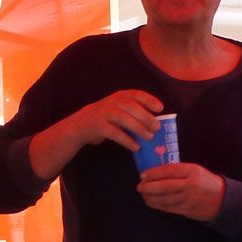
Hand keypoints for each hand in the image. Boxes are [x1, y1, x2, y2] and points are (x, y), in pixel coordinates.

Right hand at [28, 90, 163, 176]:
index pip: (136, 94)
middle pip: (131, 107)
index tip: (160, 108)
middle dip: (146, 117)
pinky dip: (127, 140)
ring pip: (124, 119)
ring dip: (138, 128)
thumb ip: (134, 112)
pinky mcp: (99, 127)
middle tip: (157, 128)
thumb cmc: (106, 118)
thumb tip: (156, 123)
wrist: (81, 125)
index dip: (149, 100)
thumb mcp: (119, 110)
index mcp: (119, 96)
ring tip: (149, 138)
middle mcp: (112, 102)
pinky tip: (136, 146)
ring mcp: (104, 114)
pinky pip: (115, 133)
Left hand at [137, 162, 225, 221]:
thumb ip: (178, 170)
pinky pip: (168, 207)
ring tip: (144, 194)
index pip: (169, 170)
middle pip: (165, 186)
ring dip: (150, 197)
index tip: (143, 175)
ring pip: (164, 199)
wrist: (222, 199)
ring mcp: (188, 199)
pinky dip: (157, 204)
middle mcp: (190, 185)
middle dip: (149, 187)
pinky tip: (151, 201)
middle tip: (140, 186)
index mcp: (192, 171)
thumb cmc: (205, 181)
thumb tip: (155, 172)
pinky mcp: (186, 210)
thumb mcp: (195, 170)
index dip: (154, 173)